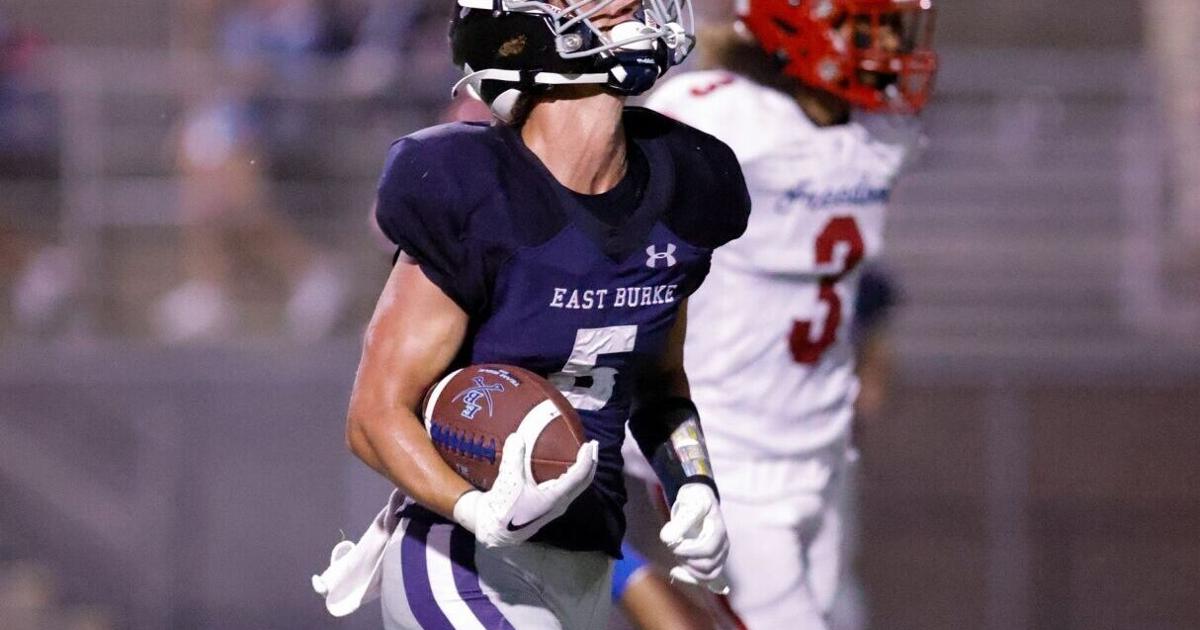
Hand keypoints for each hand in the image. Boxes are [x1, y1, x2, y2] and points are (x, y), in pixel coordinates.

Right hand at [453, 434, 597, 546]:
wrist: (494, 531)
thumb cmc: (504, 510)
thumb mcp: (508, 481)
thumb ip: (514, 458)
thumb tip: (517, 437)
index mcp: (556, 498)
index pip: (579, 477)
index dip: (586, 459)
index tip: (589, 444)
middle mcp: (560, 503)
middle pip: (583, 482)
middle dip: (590, 463)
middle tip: (592, 445)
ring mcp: (555, 506)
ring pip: (576, 486)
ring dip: (581, 470)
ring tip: (581, 454)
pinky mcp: (547, 506)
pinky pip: (566, 488)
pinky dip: (570, 475)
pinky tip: (563, 467)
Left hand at [659, 483, 729, 593]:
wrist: (700, 500)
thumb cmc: (695, 500)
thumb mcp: (688, 502)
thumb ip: (680, 520)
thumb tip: (667, 538)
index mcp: (719, 530)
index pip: (708, 550)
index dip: (689, 552)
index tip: (673, 546)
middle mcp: (723, 545)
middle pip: (709, 565)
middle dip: (687, 560)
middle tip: (673, 549)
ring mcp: (720, 555)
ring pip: (709, 575)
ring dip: (689, 571)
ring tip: (676, 559)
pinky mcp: (714, 562)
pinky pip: (706, 578)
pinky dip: (690, 579)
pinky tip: (675, 572)